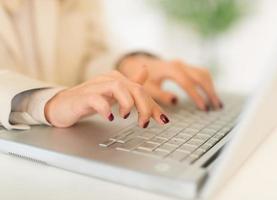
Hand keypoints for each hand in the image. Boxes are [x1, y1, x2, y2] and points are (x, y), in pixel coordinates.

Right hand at [45, 70, 168, 127]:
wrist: (62, 105)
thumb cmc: (89, 100)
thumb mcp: (114, 93)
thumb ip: (130, 84)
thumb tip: (145, 71)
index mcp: (118, 79)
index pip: (142, 91)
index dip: (154, 106)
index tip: (163, 121)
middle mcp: (108, 80)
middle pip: (135, 88)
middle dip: (145, 107)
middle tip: (144, 123)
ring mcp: (95, 87)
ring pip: (118, 88)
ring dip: (128, 104)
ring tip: (127, 117)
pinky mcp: (83, 97)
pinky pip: (97, 99)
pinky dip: (106, 109)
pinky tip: (110, 118)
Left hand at [118, 55, 222, 110]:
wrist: (139, 64)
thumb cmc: (143, 79)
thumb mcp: (147, 88)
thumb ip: (160, 95)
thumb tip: (176, 101)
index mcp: (170, 69)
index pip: (186, 82)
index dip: (196, 95)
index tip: (204, 108)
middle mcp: (179, 65)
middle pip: (200, 76)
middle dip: (210, 92)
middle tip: (217, 107)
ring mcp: (184, 64)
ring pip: (203, 74)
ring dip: (211, 88)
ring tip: (217, 104)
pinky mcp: (186, 67)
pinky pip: (201, 74)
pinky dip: (208, 84)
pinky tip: (212, 95)